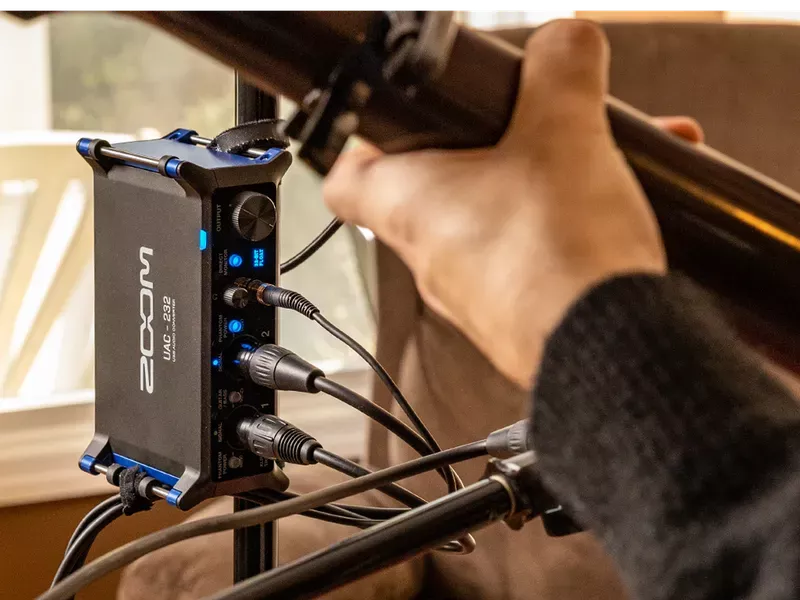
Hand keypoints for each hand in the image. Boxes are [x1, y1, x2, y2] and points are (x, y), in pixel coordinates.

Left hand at [324, 20, 701, 388]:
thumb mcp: (566, 132)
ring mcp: (472, 294)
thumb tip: (565, 40)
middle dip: (487, 149)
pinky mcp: (515, 316)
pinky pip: (528, 258)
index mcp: (412, 207)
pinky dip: (562, 229)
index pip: (346, 179)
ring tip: (592, 162)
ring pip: (491, 220)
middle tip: (525, 127)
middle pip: (434, 189)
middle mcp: (431, 257)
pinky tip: (610, 213)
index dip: (361, 144)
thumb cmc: (561, 258)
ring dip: (537, 184)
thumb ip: (561, 69)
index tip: (393, 121)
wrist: (615, 352)